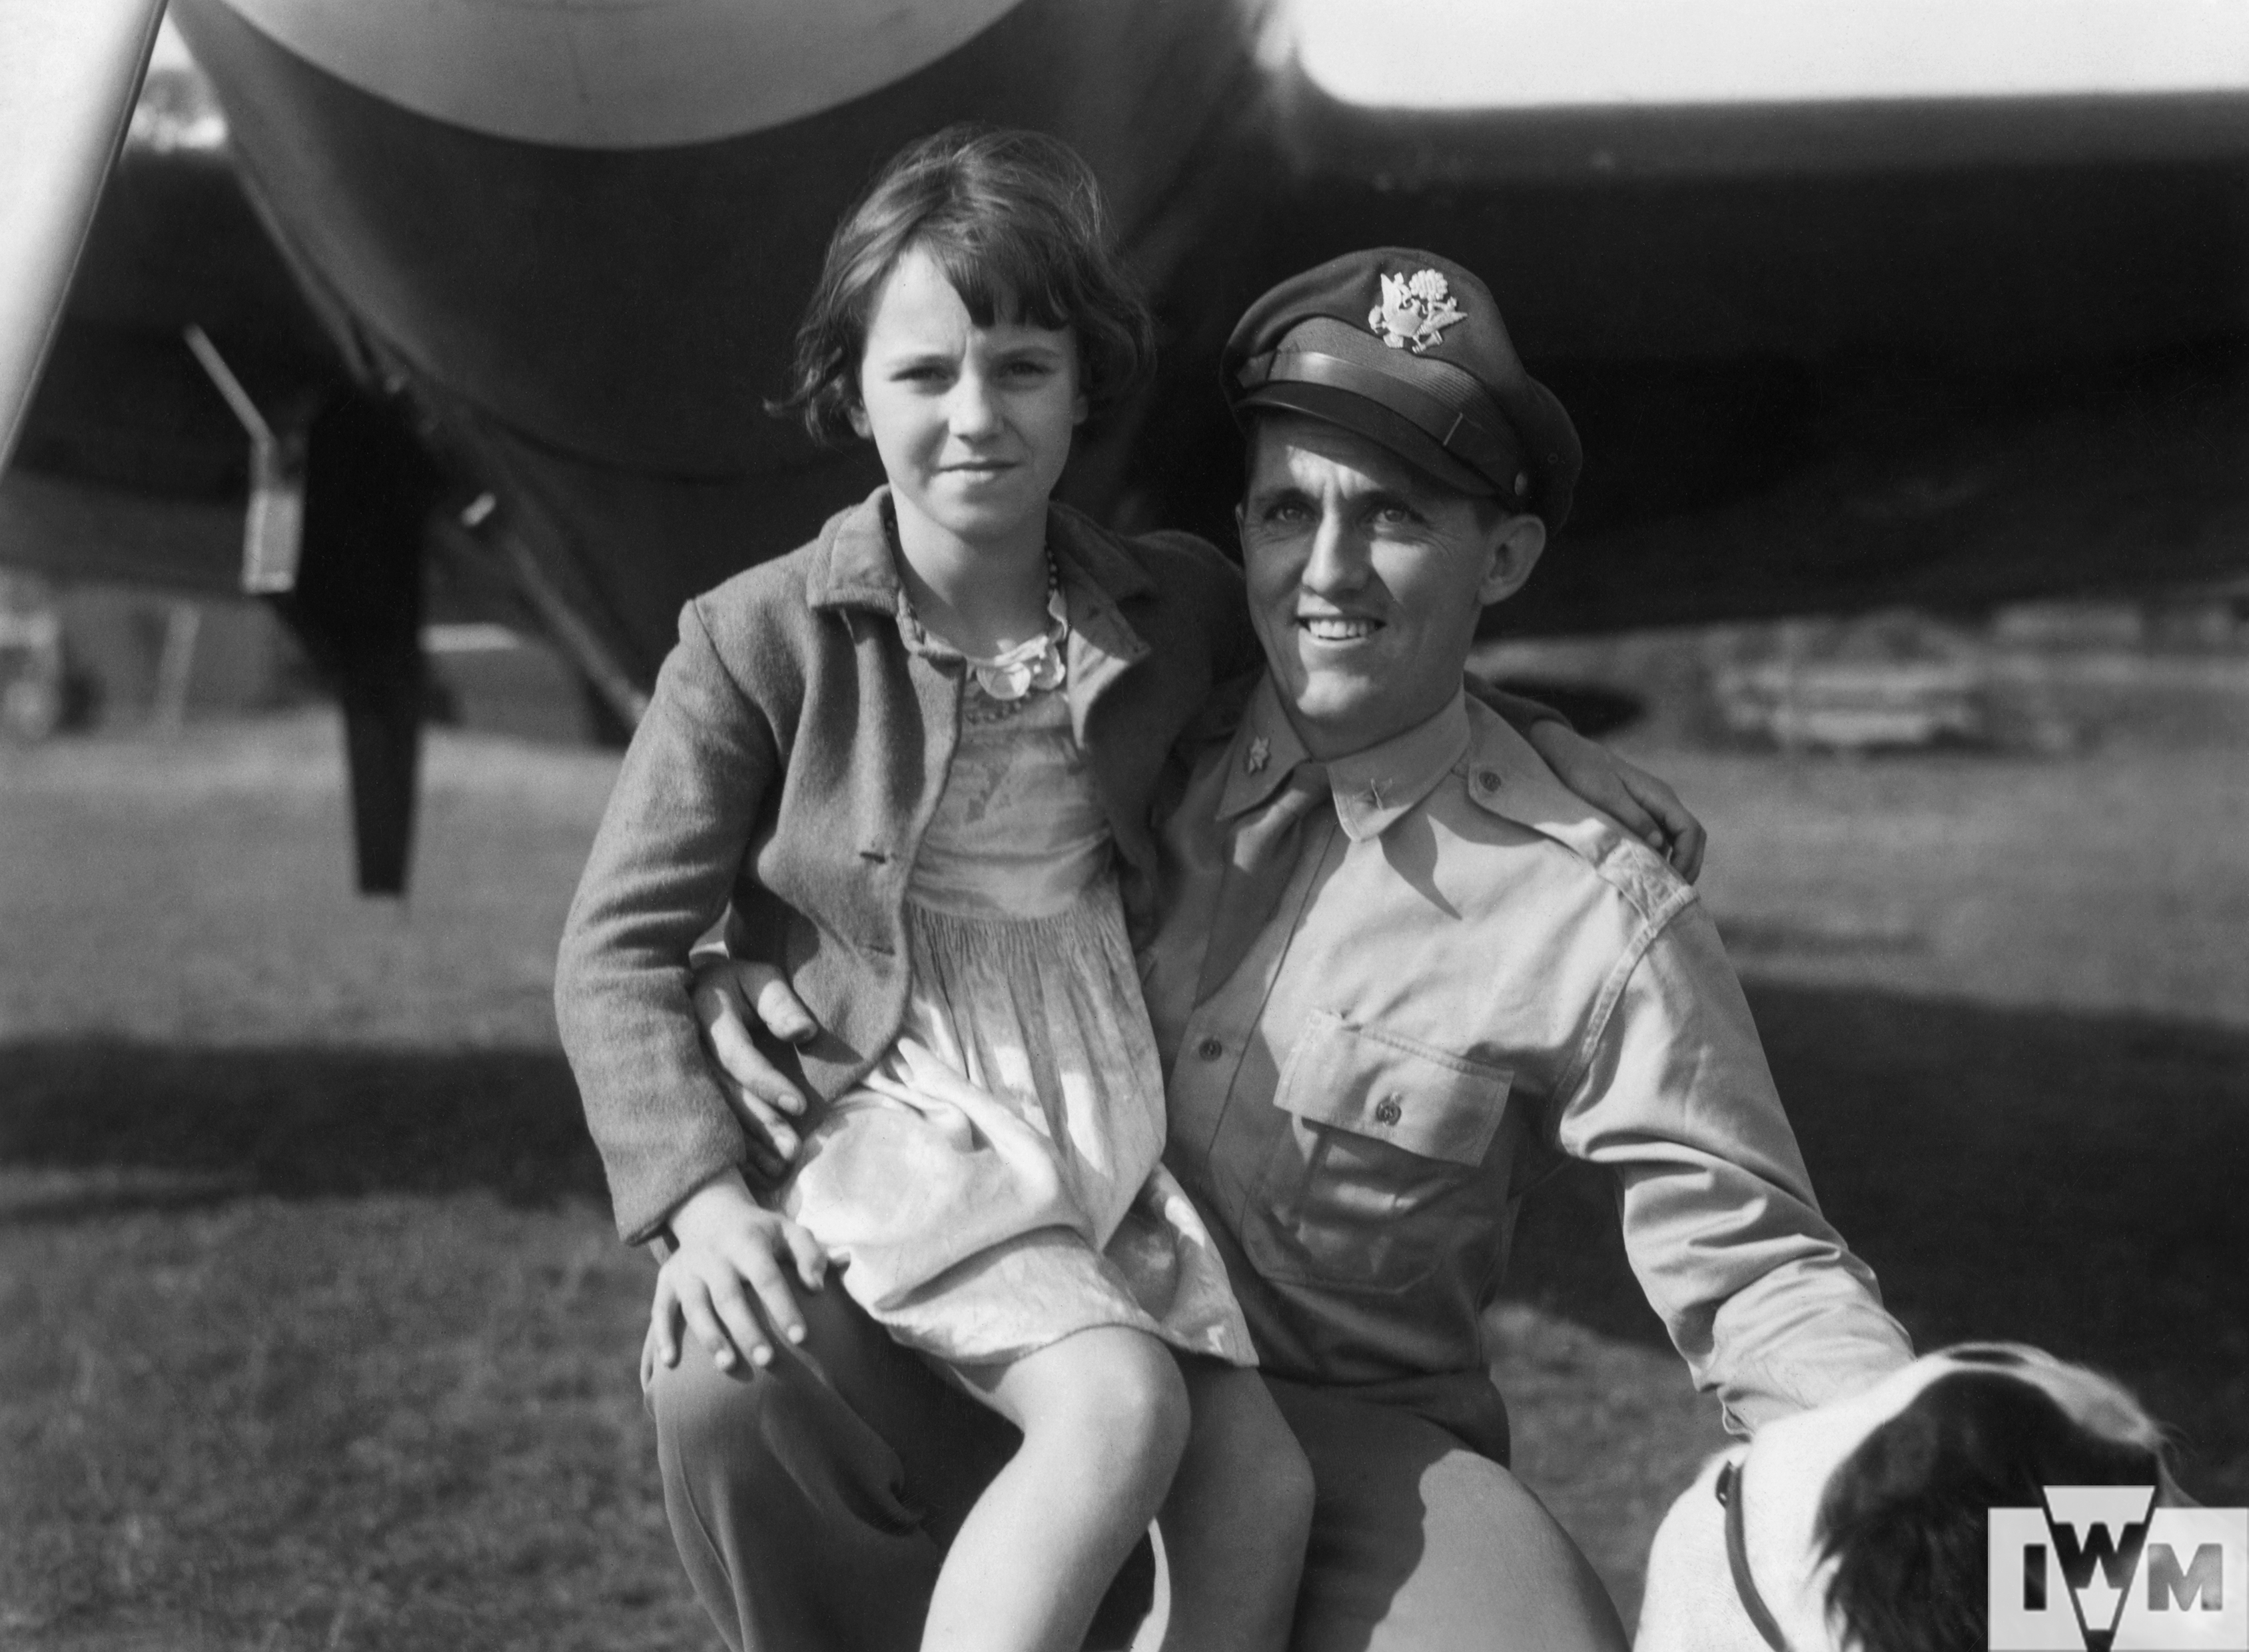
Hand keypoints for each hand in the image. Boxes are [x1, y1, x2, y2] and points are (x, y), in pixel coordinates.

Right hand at [646, 1171, 829, 1379]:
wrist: (712, 1213)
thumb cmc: (761, 1233)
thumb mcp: (789, 1231)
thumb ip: (810, 1254)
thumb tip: (818, 1286)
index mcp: (747, 1241)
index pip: (767, 1277)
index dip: (783, 1307)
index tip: (801, 1338)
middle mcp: (714, 1254)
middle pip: (729, 1296)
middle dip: (747, 1330)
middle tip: (767, 1361)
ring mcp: (687, 1267)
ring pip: (695, 1306)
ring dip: (710, 1337)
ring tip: (728, 1365)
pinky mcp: (667, 1279)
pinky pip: (661, 1308)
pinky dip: (662, 1334)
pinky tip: (669, 1361)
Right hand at [691, 958, 821, 1176]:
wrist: (689, 993)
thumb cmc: (737, 986)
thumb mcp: (759, 980)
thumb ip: (780, 1003)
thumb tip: (803, 1032)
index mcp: (705, 1015)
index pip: (736, 1055)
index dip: (767, 1082)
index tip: (800, 1106)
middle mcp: (686, 1049)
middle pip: (724, 1093)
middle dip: (759, 1125)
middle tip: (791, 1152)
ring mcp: (679, 1074)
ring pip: (713, 1115)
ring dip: (746, 1145)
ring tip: (779, 1168)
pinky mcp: (683, 1094)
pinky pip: (705, 1125)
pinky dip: (731, 1150)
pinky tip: (756, 1171)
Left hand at [1525, 723, 1707, 882]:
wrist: (1566, 751)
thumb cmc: (1581, 770)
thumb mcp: (1605, 795)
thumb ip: (1634, 817)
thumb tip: (1660, 845)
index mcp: (1658, 795)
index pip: (1690, 829)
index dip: (1689, 857)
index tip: (1675, 881)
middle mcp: (1662, 799)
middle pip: (1692, 835)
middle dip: (1689, 863)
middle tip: (1676, 892)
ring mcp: (1653, 805)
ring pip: (1680, 837)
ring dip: (1679, 861)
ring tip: (1665, 888)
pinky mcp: (1641, 811)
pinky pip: (1662, 836)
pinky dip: (1664, 855)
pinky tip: (1651, 872)